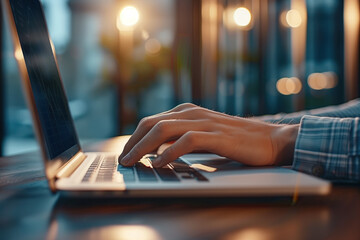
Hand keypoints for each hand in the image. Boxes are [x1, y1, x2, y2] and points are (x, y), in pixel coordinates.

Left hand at [119, 103, 298, 166]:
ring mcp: (204, 123)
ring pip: (163, 129)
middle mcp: (192, 113)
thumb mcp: (204, 134)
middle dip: (132, 142)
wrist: (269, 140)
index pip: (151, 121)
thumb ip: (183, 137)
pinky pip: (186, 141)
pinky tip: (159, 164)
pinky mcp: (216, 135)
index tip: (126, 153)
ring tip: (132, 162)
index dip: (134, 137)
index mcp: (187, 111)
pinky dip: (169, 152)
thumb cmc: (235, 140)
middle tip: (123, 160)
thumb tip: (158, 151)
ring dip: (143, 147)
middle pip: (151, 123)